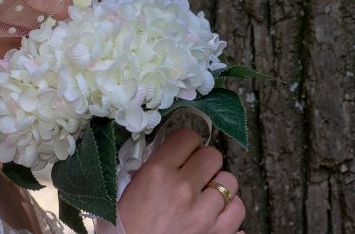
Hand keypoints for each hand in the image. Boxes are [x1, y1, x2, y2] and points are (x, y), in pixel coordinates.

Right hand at [115, 128, 245, 233]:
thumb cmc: (124, 229)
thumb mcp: (128, 190)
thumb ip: (150, 168)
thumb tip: (169, 153)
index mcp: (158, 173)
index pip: (187, 138)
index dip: (187, 143)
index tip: (184, 151)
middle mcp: (184, 189)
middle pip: (213, 156)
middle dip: (205, 163)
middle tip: (195, 173)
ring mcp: (206, 215)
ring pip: (230, 184)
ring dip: (219, 189)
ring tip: (205, 198)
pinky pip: (239, 215)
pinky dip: (229, 215)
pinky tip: (213, 219)